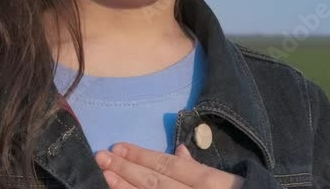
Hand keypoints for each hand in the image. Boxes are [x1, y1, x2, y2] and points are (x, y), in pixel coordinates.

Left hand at [96, 142, 243, 187]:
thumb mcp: (228, 182)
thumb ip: (201, 168)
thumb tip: (181, 150)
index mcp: (209, 182)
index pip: (169, 166)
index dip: (142, 156)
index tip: (118, 147)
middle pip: (155, 182)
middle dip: (126, 169)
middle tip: (101, 157)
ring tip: (104, 177)